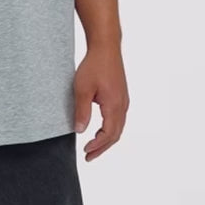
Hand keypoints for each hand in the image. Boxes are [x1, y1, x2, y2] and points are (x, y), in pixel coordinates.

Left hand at [73, 45, 128, 162]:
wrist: (106, 48)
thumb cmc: (94, 65)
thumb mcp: (82, 89)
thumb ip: (82, 111)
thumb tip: (80, 131)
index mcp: (114, 105)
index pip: (108, 134)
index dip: (97, 146)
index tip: (85, 151)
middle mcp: (122, 105)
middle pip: (116, 134)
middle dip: (102, 147)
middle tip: (89, 156)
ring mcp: (123, 101)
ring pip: (118, 127)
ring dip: (106, 139)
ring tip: (93, 147)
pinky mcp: (121, 96)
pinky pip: (118, 119)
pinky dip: (110, 129)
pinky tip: (100, 130)